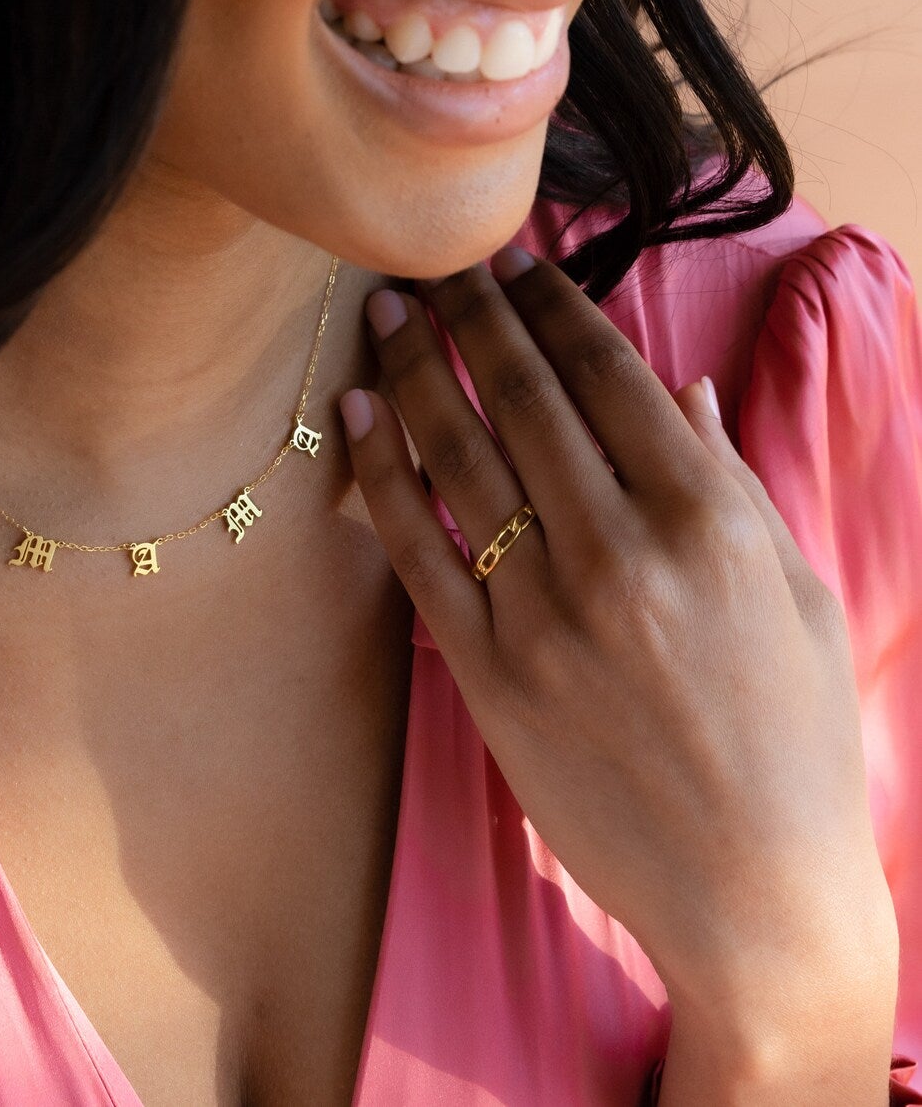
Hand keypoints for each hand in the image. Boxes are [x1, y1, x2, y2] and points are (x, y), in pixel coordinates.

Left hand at [338, 248, 897, 1028]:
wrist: (758, 894)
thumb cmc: (794, 737)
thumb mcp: (792, 591)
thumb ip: (729, 479)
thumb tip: (675, 387)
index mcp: (707, 521)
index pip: (608, 374)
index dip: (553, 301)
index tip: (515, 256)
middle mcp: (620, 554)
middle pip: (523, 399)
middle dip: (473, 315)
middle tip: (433, 261)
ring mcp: (544, 615)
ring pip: (459, 459)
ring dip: (415, 371)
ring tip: (385, 312)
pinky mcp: (488, 674)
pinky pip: (417, 551)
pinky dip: (380, 473)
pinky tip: (357, 412)